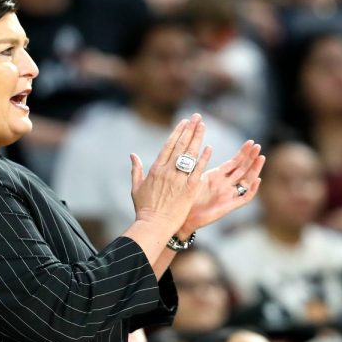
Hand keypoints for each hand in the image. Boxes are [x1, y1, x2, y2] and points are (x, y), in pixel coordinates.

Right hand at [129, 114, 211, 237]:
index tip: (184, 122)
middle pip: (181, 145)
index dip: (177, 132)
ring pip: (190, 154)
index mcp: (155, 169)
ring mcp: (179, 179)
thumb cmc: (144, 209)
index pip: (169, 145)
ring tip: (203, 125)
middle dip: (189, 129)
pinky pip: (198, 170)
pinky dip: (203, 158)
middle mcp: (167, 171)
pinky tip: (209, 147)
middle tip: (197, 117)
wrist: (154, 225)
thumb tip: (132, 155)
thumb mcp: (136, 187)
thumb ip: (135, 169)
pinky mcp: (189, 189)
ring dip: (197, 138)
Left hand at [179, 140, 264, 236]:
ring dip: (254, 170)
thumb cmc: (186, 197)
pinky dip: (252, 190)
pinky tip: (257, 180)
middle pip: (242, 169)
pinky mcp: (229, 206)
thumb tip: (207, 147)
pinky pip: (244, 198)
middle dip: (251, 158)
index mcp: (217, 176)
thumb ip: (201, 164)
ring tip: (261, 158)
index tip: (250, 142)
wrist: (183, 216)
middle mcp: (225, 184)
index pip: (234, 162)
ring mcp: (228, 195)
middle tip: (258, 146)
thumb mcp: (195, 177)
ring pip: (246, 181)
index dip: (243, 153)